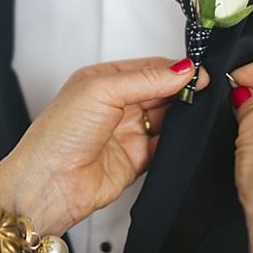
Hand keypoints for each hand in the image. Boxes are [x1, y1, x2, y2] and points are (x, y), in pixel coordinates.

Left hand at [0, 57, 204, 235]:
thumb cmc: (57, 135)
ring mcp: (125, 132)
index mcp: (102, 80)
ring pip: (167, 118)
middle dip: (182, 91)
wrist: (48, 184)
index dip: (175, 69)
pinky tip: (187, 135)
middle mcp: (114, 104)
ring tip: (198, 111)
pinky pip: (166, 147)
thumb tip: (182, 70)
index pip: (149, 68)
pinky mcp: (135, 159)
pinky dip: (179, 142)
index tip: (198, 72)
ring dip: (183, 115)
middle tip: (204, 90)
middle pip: (160, 91)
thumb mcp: (102, 91)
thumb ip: (146, 79)